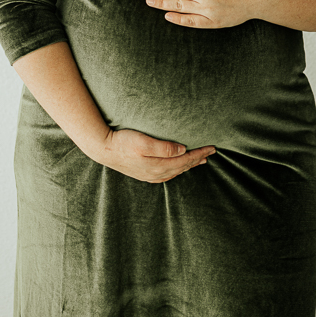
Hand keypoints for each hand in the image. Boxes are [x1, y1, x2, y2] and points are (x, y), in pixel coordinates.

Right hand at [93, 128, 216, 183]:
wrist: (103, 149)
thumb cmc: (122, 142)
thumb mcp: (143, 141)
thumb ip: (164, 148)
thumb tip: (182, 151)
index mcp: (158, 165)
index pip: (185, 160)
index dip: (200, 153)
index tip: (212, 147)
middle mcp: (156, 173)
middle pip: (183, 167)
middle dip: (198, 159)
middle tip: (211, 152)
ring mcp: (150, 175)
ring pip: (175, 171)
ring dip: (188, 165)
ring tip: (199, 160)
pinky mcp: (144, 173)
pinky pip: (166, 174)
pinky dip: (177, 169)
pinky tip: (177, 167)